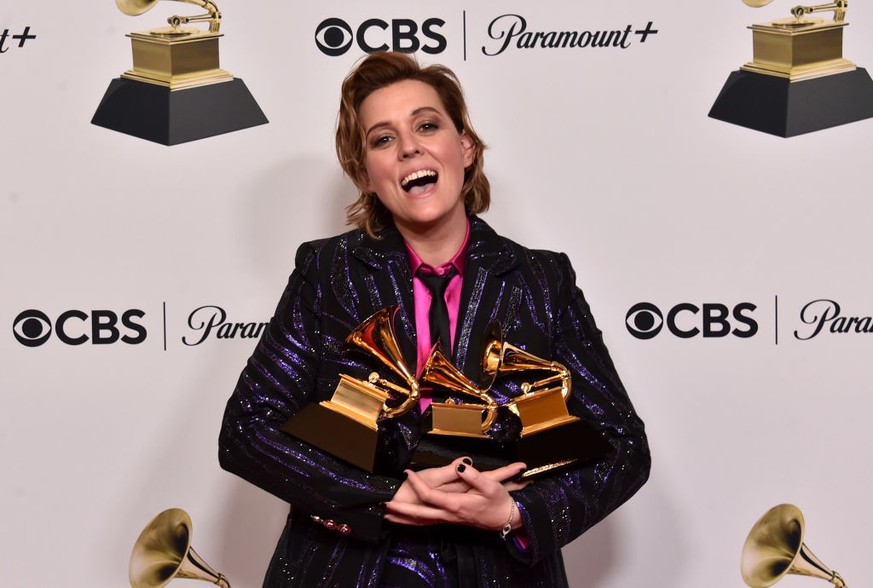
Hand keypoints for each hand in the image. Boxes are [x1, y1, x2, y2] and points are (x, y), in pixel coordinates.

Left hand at [385, 457, 525, 531]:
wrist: (505, 519)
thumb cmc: (498, 502)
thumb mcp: (490, 486)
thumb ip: (474, 476)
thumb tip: (461, 466)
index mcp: (456, 504)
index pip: (430, 495)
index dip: (417, 484)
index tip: (407, 472)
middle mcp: (449, 514)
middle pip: (420, 514)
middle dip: (401, 511)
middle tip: (385, 505)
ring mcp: (449, 520)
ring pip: (422, 521)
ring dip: (405, 519)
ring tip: (387, 516)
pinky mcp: (451, 521)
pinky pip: (429, 524)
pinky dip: (415, 523)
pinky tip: (406, 523)